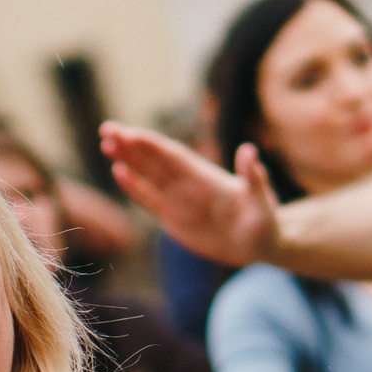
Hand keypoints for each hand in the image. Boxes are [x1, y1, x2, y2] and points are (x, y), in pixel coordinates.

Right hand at [98, 123, 279, 266]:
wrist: (260, 243)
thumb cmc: (265, 221)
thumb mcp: (262, 200)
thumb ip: (254, 177)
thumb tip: (249, 150)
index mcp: (205, 177)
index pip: (173, 157)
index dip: (152, 146)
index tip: (130, 133)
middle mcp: (188, 184)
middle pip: (154, 160)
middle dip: (131, 145)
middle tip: (107, 128)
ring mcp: (179, 200)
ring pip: (147, 175)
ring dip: (128, 160)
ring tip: (106, 143)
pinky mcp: (173, 219)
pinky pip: (149, 201)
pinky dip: (134, 188)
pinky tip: (118, 172)